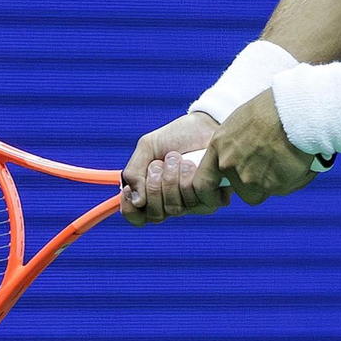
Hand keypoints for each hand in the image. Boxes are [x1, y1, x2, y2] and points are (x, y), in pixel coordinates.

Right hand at [121, 110, 227, 226]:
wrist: (205, 122)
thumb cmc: (176, 136)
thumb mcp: (147, 148)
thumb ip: (134, 172)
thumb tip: (136, 200)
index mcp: (154, 196)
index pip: (138, 218)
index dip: (130, 209)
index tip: (127, 190)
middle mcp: (173, 204)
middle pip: (155, 214)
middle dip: (153, 186)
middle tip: (158, 164)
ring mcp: (193, 205)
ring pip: (175, 207)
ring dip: (171, 177)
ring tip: (176, 157)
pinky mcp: (213, 199)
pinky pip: (195, 199)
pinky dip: (188, 178)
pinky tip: (191, 163)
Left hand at [199, 89, 318, 206]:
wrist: (293, 111)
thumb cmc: (271, 108)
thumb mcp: (241, 123)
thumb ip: (236, 146)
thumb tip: (245, 160)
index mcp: (219, 146)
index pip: (204, 182)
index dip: (212, 193)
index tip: (222, 196)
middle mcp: (230, 165)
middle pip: (241, 187)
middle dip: (256, 181)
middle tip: (273, 162)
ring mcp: (250, 179)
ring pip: (263, 190)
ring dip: (275, 180)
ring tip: (289, 157)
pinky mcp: (272, 186)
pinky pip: (282, 189)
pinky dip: (291, 179)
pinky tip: (299, 160)